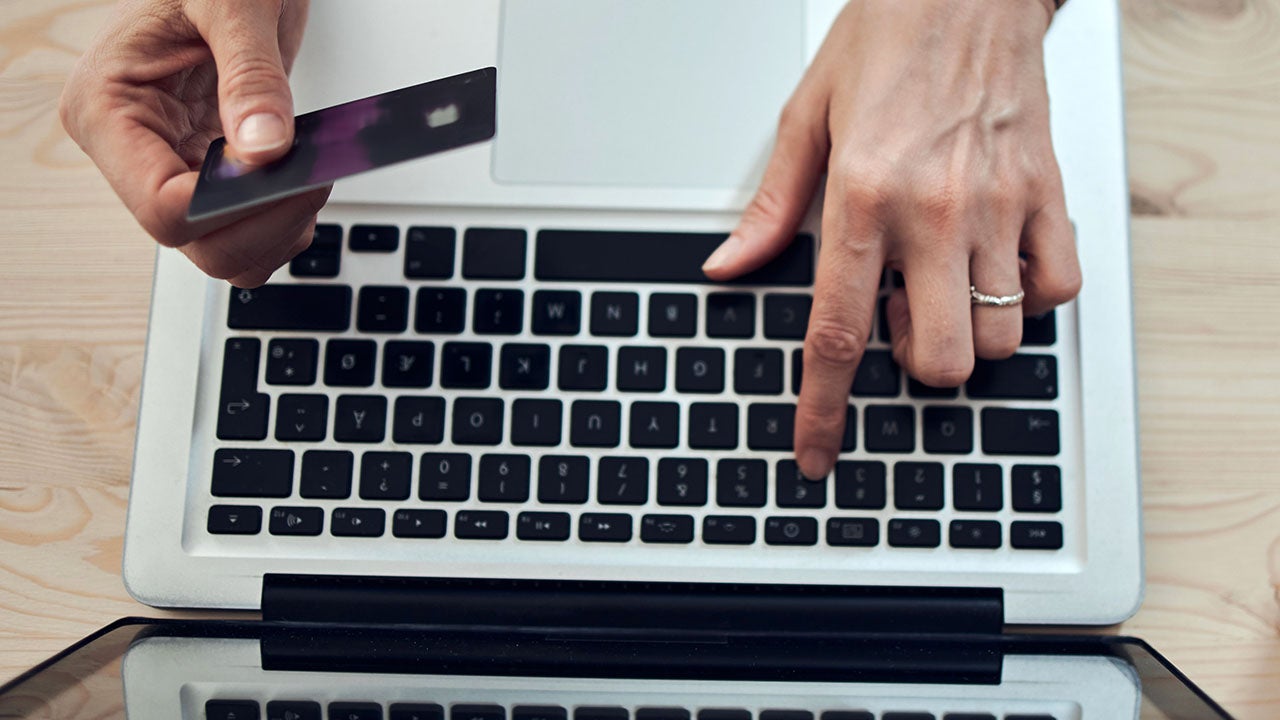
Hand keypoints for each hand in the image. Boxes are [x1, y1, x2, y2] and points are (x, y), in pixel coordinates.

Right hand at [60, 0, 328, 287]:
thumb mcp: (232, 4)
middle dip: (264, 224)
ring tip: (311, 177)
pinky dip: (285, 220)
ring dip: (278, 230)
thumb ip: (251, 76)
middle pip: (196, 244)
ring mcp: (170, 165)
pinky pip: (246, 230)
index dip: (229, 209)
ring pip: (224, 251)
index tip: (286, 180)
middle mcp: (132, 150)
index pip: (160, 207)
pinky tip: (304, 180)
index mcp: (107, 109)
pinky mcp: (208, 172)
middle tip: (314, 180)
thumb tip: (266, 150)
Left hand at [703, 0, 1081, 479]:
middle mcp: (935, 212)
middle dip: (914, 365)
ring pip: (999, 339)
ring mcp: (1001, 208)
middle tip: (900, 318)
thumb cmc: (887, 36)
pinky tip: (996, 267)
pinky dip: (1028, 301)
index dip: (822, 408)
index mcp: (861, 197)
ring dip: (967, 335)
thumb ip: (771, 207)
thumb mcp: (804, 117)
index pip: (837, 332)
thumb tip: (729, 267)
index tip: (816, 452)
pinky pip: (1056, 291)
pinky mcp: (1049, 195)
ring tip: (944, 285)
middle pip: (938, 360)